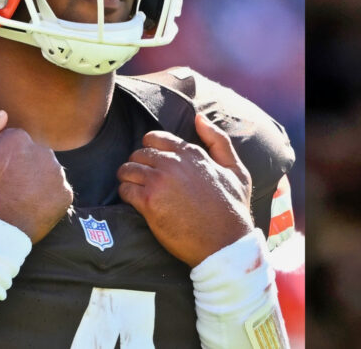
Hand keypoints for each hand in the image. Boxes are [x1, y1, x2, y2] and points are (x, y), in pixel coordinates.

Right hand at [0, 111, 72, 242]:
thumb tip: (3, 114)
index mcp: (20, 139)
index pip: (14, 141)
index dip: (1, 156)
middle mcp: (44, 152)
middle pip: (32, 153)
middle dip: (21, 165)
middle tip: (5, 186)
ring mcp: (57, 174)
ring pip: (46, 170)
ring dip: (35, 179)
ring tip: (17, 197)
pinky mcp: (65, 194)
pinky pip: (56, 189)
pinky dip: (46, 195)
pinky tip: (31, 205)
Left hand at [117, 114, 252, 266]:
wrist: (226, 243)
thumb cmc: (233, 209)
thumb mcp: (236, 170)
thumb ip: (218, 140)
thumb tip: (199, 117)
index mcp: (192, 153)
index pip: (155, 138)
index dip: (150, 150)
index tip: (153, 164)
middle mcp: (173, 162)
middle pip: (138, 153)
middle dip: (138, 164)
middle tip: (142, 179)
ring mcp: (159, 181)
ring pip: (127, 169)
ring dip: (128, 178)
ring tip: (135, 190)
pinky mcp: (149, 202)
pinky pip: (124, 190)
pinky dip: (125, 195)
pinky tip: (135, 203)